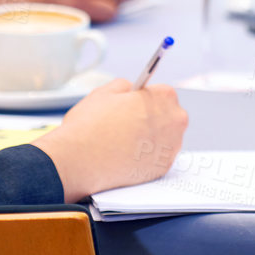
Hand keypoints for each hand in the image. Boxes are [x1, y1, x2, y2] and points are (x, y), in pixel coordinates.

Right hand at [33, 78, 187, 202]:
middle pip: (168, 115)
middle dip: (151, 118)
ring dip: (150, 137)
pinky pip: (158, 157)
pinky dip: (146, 156)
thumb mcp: (105, 91)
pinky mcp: (163, 168)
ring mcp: (171, 147)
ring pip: (165, 137)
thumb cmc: (90, 126)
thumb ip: (124, 85)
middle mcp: (175, 121)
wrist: (79, 162)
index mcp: (164, 97)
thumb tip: (130, 90)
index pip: (162, 93)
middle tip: (128, 124)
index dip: (144, 99)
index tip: (134, 106)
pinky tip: (128, 155)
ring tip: (125, 141)